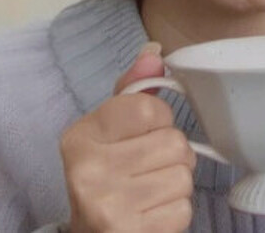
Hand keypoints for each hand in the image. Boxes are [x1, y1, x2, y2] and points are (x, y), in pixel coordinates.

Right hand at [59, 43, 195, 232]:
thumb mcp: (108, 130)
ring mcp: (107, 206)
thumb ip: (132, 92)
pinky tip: (151, 212)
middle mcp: (88, 170)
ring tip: (150, 189)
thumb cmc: (106, 175)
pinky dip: (175, 212)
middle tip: (150, 166)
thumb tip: (154, 53)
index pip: (148, 107)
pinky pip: (183, 210)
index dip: (160, 119)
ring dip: (176, 183)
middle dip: (173, 155)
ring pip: (183, 177)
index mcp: (80, 136)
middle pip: (173, 143)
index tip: (145, 132)